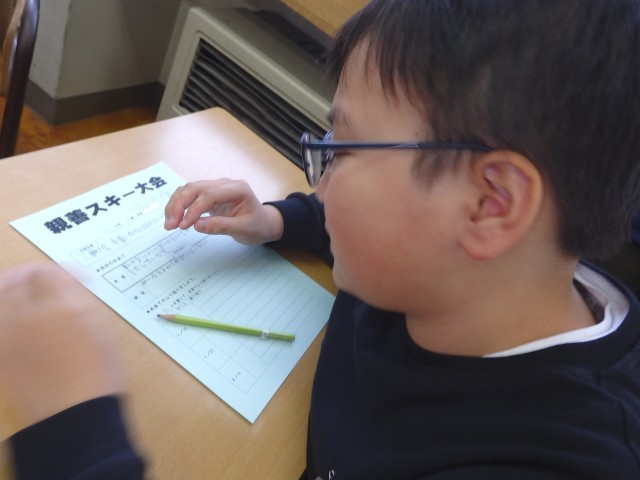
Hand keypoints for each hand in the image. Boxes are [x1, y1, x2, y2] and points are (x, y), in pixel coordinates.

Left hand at [0, 263, 123, 425]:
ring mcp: (9, 336)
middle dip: (28, 274)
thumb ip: (82, 302)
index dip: (61, 270)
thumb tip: (70, 285)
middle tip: (41, 277)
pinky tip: (12, 316)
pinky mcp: (0, 356)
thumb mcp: (104, 330)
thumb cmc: (100, 375)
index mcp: (62, 307)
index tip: (76, 278)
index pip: (47, 272)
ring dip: (8, 289)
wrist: (77, 415)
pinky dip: (3, 313)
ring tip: (21, 292)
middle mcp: (29, 316)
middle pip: (14, 280)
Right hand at [164, 178, 283, 244]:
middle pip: (195, 188)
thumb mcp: (243, 230)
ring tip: (169, 224)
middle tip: (171, 225)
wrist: (263, 224)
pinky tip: (174, 218)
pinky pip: (190, 195)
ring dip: (176, 205)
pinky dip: (179, 205)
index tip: (183, 226)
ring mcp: (216, 187)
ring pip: (189, 189)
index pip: (209, 195)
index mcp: (237, 189)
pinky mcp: (209, 194)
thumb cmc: (257, 226)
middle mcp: (225, 184)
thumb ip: (221, 226)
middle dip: (179, 205)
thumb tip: (196, 225)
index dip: (193, 209)